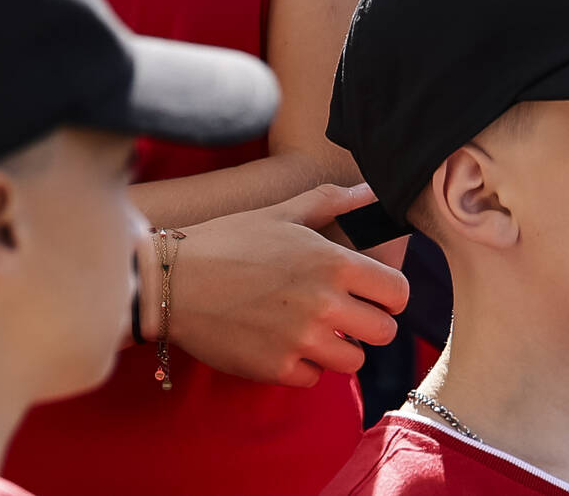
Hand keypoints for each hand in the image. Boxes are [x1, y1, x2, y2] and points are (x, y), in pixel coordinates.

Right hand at [161, 182, 408, 386]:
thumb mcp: (278, 213)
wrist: (170, 281)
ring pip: (353, 360)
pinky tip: (278, 342)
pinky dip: (301, 365)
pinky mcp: (279, 368)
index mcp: (330, 262)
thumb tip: (371, 191)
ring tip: (306, 328)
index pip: (398, 293)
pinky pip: (314, 377)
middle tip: (337, 313)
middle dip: (366, 324)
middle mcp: (323, 303)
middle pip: (384, 332)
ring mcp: (302, 340)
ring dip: (336, 347)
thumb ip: (330, 202)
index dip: (387, 294)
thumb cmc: (226, 241)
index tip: (368, 294)